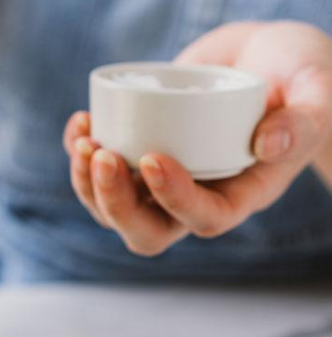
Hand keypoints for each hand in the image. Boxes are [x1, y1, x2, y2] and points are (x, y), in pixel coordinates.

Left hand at [63, 21, 331, 255]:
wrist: (262, 55)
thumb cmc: (297, 75)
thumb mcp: (314, 89)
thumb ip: (303, 120)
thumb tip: (266, 146)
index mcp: (241, 193)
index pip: (205, 218)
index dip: (175, 200)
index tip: (153, 158)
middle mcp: (196, 195)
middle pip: (147, 230)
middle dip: (115, 203)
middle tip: (102, 155)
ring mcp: (162, 179)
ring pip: (113, 210)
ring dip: (87, 183)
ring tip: (84, 138)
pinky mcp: (138, 153)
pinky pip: (97, 173)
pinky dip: (79, 153)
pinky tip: (81, 122)